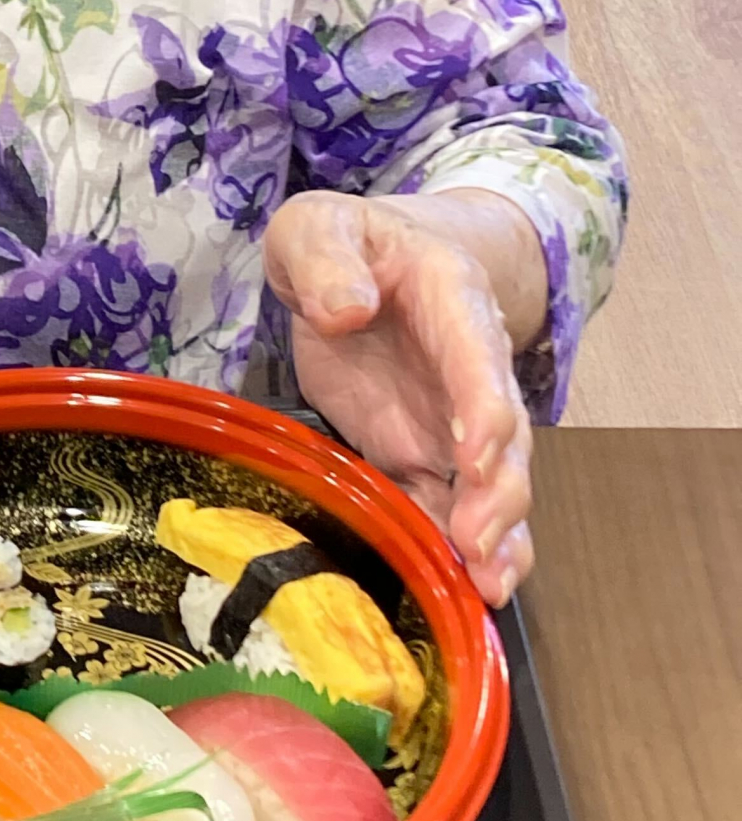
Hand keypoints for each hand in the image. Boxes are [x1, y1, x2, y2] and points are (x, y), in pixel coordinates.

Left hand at [262, 192, 536, 606]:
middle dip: (497, 493)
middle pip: (501, 436)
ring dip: (495, 537)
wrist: (365, 266)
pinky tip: (463, 595)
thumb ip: (326, 256)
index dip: (482, 406)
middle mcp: (467, 370)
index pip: (477, 356)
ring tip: (489, 587)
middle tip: (479, 544)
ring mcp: (447, 422)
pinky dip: (456, 552)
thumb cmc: (346, 243)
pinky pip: (445, 507)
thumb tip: (345, 310)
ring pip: (489, 486)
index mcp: (450, 300)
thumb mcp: (318, 225)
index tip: (476, 455)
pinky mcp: (418, 455)